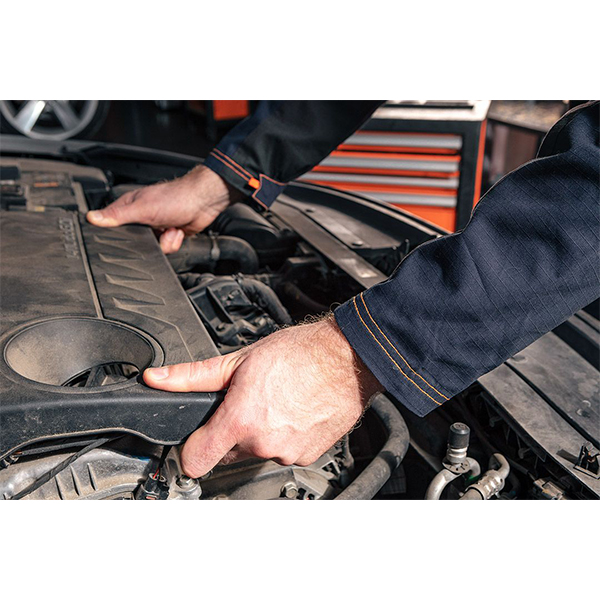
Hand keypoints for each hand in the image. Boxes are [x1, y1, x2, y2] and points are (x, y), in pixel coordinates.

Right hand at [86, 166, 241, 252]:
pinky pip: (165, 248)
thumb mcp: (142, 208)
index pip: (111, 222)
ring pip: (151, 247)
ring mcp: (156, 226)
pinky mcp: (169, 234)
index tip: (121, 236)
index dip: (112, 232)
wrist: (203, 202)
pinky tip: (177, 231)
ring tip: (169, 229)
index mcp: (130, 206)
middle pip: (133, 240)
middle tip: (153, 232)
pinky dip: (173, 242)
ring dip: (163, 241)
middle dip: (145, 241)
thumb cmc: (176, 197)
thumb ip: (117, 216)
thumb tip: (92, 218)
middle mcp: (141, 216)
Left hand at [143, 315, 382, 476]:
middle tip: (249, 401)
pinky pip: (284, 452)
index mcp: (240, 420)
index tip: (197, 439)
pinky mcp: (307, 455)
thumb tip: (158, 378)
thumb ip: (193, 376)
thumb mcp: (240, 359)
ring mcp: (287, 452)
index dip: (191, 449)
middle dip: (232, 430)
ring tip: (276, 401)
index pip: (195, 461)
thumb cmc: (300, 353)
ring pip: (258, 450)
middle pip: (228, 451)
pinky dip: (284, 436)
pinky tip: (293, 411)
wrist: (347, 358)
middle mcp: (262, 443)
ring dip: (261, 432)